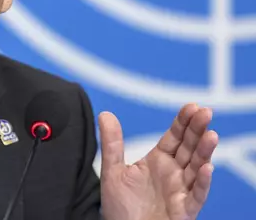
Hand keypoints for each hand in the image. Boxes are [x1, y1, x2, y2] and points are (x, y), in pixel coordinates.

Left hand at [99, 104, 218, 219]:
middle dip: (197, 130)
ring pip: (196, 168)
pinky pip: (196, 196)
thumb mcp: (112, 171)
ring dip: (204, 152)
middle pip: (189, 148)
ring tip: (211, 135)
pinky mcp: (184, 210)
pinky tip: (206, 168)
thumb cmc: (120, 207)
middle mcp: (173, 174)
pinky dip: (202, 182)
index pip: (175, 137)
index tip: (192, 106)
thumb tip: (105, 113)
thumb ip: (112, 143)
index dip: (183, 122)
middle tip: (206, 111)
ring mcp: (180, 191)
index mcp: (158, 161)